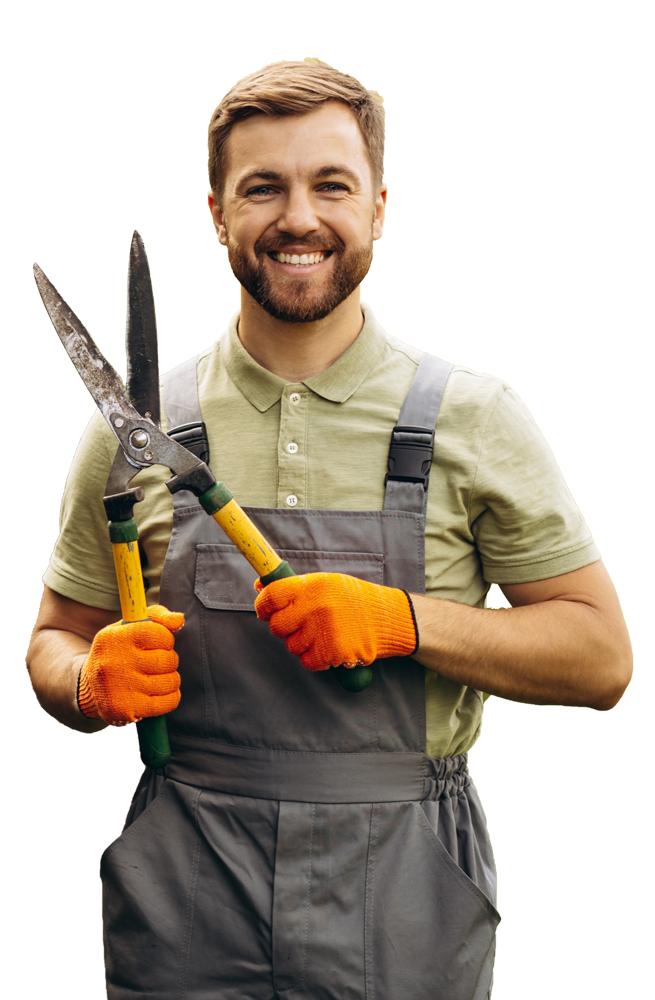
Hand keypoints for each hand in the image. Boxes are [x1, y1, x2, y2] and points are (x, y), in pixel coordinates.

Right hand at [77, 605, 184, 724]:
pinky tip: (159, 693)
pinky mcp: (128, 709)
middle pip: (167, 660)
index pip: (158, 634)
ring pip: (170, 681)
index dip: (166, 639)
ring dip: (171, 680)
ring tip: (156, 678)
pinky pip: (168, 702)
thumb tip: (179, 620)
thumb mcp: (130, 627)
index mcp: (114, 638)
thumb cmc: (119, 651)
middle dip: (168, 660)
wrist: (91, 687)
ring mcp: (120, 688)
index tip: (158, 643)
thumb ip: (157, 616)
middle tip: (156, 663)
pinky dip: (171, 697)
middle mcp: (113, 663)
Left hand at [254, 572, 417, 670]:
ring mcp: (324, 631)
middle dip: (284, 628)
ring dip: (301, 644)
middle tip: (299, 625)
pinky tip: (328, 648)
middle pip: (277, 626)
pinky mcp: (333, 652)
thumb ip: (296, 586)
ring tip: (321, 635)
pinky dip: (314, 659)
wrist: (390, 618)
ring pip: (291, 646)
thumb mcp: (328, 583)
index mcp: (314, 585)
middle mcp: (317, 607)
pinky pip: (307, 662)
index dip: (263, 605)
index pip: (272, 595)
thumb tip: (259, 585)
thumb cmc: (355, 600)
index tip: (264, 610)